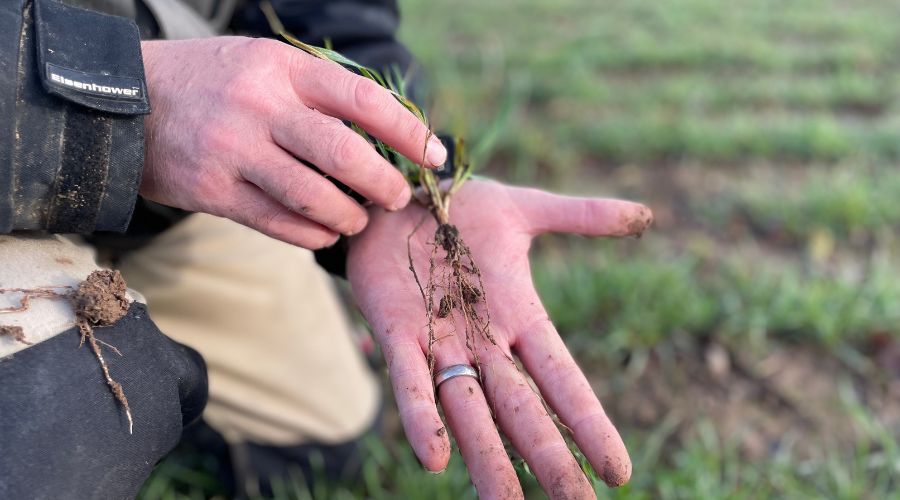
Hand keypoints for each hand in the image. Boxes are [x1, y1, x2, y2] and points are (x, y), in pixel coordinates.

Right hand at [139, 37, 445, 248]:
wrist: (127, 103)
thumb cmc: (214, 83)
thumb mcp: (265, 64)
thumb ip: (319, 92)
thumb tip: (389, 134)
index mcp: (282, 68)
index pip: (362, 99)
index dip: (407, 132)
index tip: (433, 155)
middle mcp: (260, 107)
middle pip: (344, 153)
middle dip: (383, 183)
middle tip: (396, 198)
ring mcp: (235, 151)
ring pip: (314, 197)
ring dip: (349, 217)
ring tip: (357, 220)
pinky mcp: (214, 191)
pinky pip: (281, 224)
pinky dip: (313, 234)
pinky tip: (324, 232)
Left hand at [348, 180, 652, 498]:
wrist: (397, 196)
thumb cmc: (461, 210)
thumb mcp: (525, 211)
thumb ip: (582, 217)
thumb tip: (644, 215)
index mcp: (519, 319)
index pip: (563, 381)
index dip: (588, 424)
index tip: (619, 471)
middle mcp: (484, 344)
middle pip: (522, 411)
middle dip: (549, 460)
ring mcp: (440, 343)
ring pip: (469, 411)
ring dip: (487, 458)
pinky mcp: (398, 334)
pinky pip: (412, 382)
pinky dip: (421, 417)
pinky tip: (434, 458)